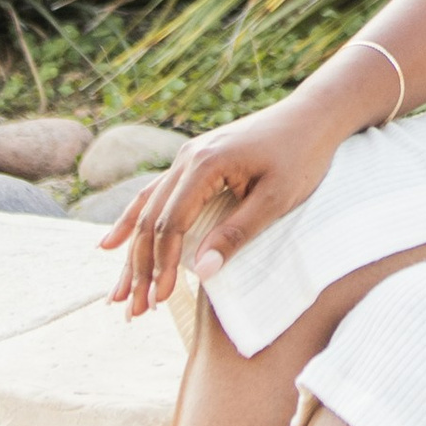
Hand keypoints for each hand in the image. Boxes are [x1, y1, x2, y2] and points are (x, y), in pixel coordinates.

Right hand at [102, 92, 339, 317]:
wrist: (313, 115)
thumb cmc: (301, 155)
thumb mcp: (276, 199)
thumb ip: (237, 233)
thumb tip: (201, 272)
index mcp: (205, 164)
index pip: (172, 224)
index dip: (162, 265)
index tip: (159, 299)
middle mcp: (187, 157)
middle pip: (151, 220)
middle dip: (139, 268)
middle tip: (131, 309)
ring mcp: (188, 157)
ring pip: (148, 209)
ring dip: (132, 252)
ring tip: (117, 293)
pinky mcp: (195, 160)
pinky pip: (156, 194)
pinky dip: (134, 221)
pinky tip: (113, 244)